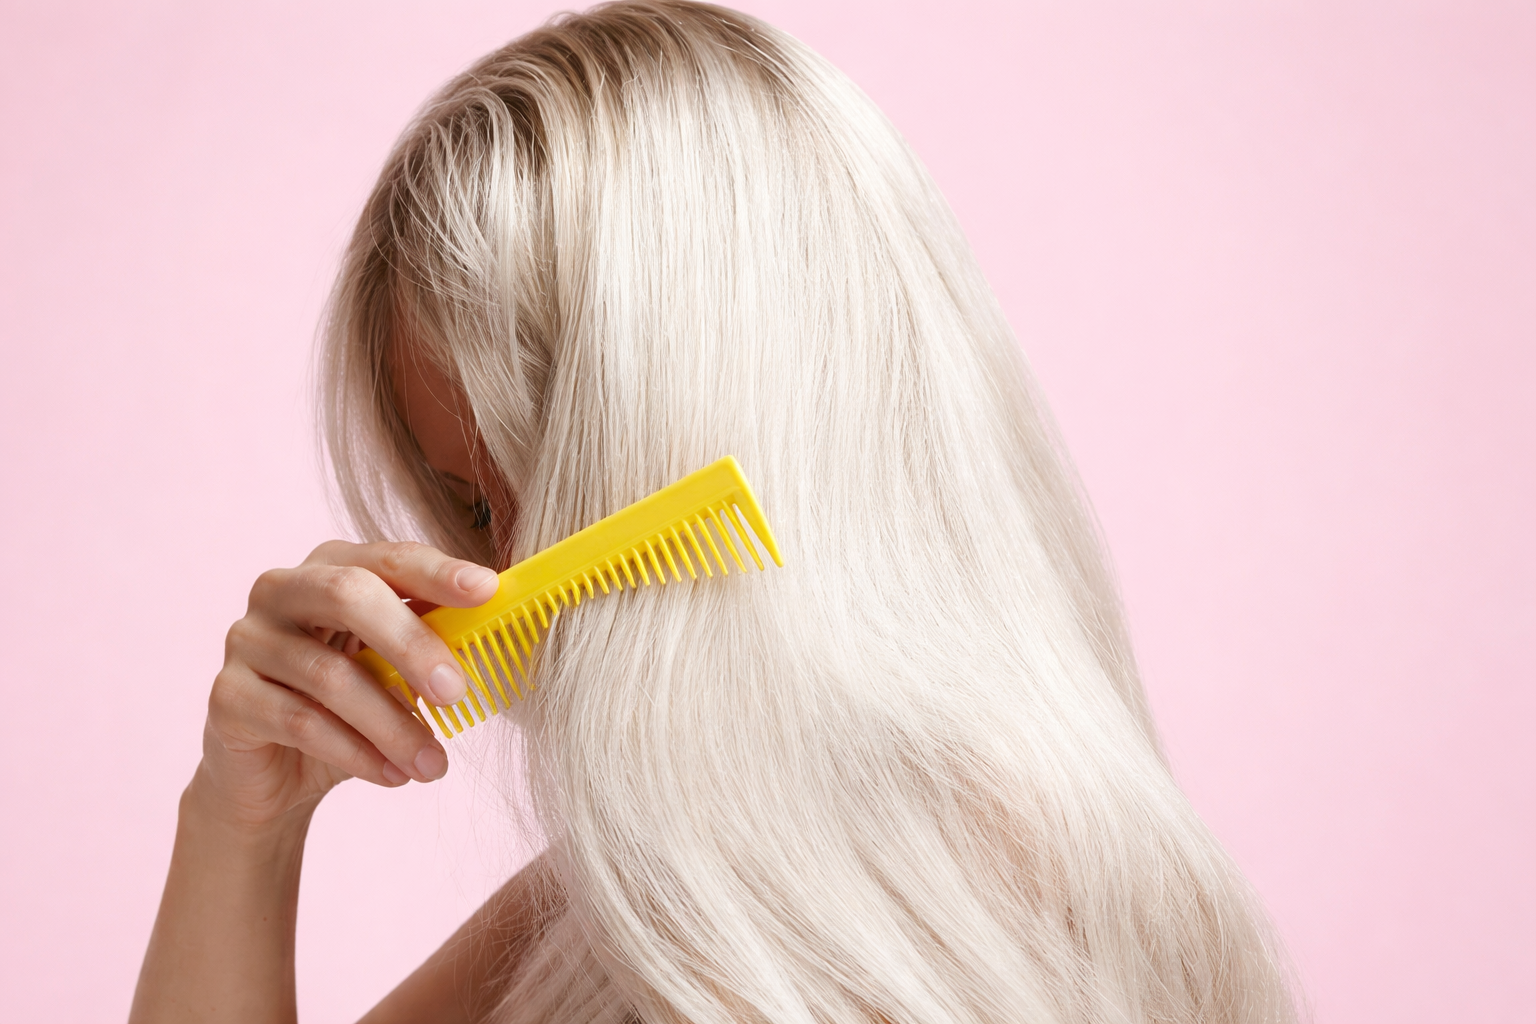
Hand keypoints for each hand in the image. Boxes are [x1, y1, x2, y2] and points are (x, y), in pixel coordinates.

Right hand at [193, 540, 499, 828]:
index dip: (438, 571)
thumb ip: (442, 641)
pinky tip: (393, 775)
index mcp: (333, 565)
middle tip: (458, 691)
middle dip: (412, 643)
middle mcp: (283, 589)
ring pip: (329, 674)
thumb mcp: (402, 671)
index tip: (489, 590)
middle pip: (348, 595)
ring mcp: (247, 639)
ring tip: (434, 765)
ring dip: (392, 724)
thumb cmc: (353, 706)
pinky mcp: (227, 697)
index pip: (389, 557)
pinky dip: (355, 752)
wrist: (276, 775)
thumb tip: (512, 628)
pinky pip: (299, 721)